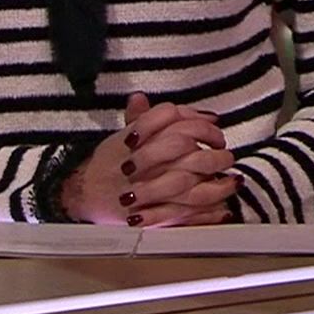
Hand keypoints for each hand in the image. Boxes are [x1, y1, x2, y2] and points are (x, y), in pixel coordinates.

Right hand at [60, 94, 233, 225]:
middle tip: (225, 152)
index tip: (215, 126)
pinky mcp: (148, 215)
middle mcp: (140, 160)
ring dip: (215, 182)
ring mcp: (144, 188)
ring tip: (232, 179)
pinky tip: (223, 210)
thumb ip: (143, 116)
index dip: (197, 119)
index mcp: (134, 136)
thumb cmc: (107, 162)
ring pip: (187, 182)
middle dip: (211, 148)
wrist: (81, 193)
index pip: (169, 116)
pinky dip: (206, 214)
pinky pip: (183, 215)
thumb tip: (152, 98)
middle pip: (182, 146)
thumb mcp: (122, 134)